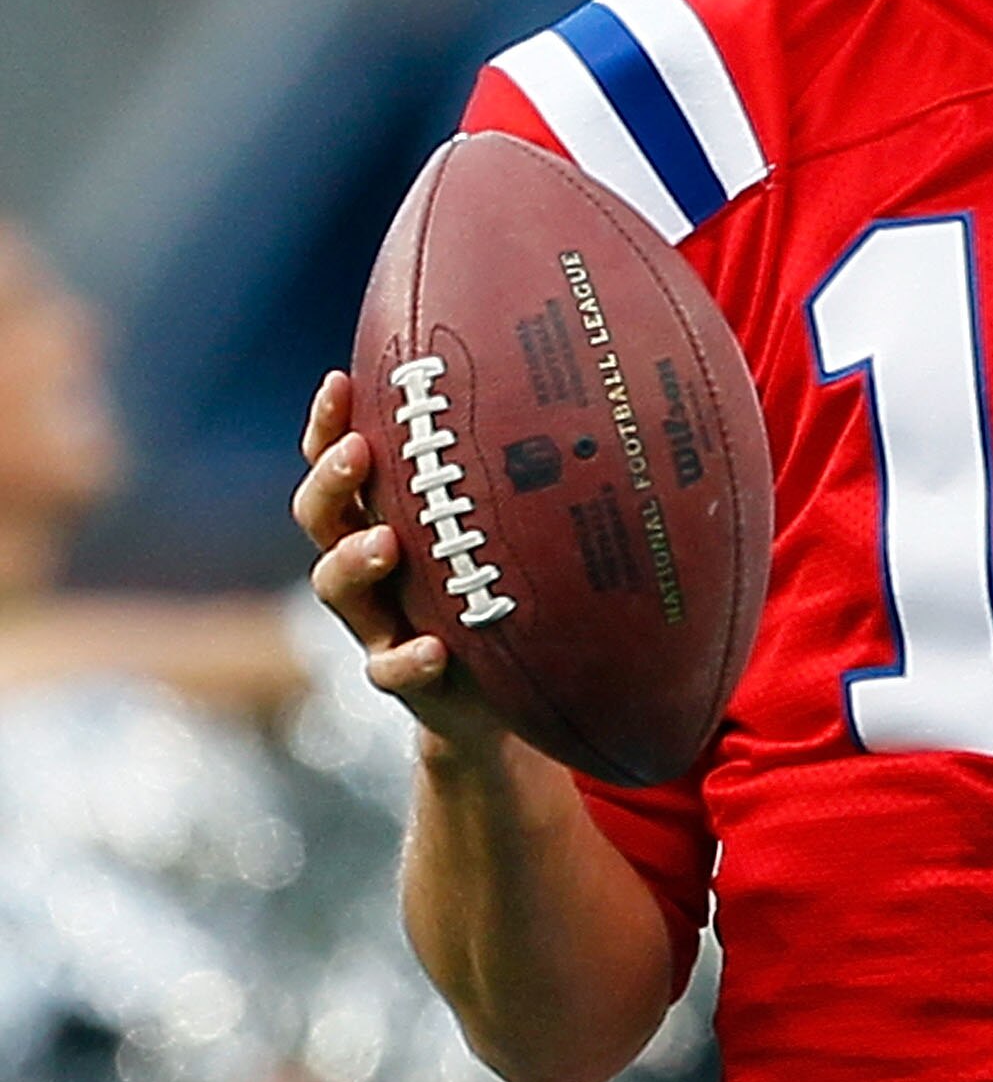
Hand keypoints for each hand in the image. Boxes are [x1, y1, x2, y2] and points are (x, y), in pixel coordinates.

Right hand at [292, 370, 502, 747]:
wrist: (510, 699)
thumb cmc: (506, 591)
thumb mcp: (506, 531)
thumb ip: (513, 477)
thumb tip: (582, 391)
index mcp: (386, 517)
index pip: (341, 464)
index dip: (330, 426)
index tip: (340, 382)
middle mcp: (369, 565)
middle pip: (322, 516)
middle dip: (332, 482)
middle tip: (358, 453)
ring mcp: (379, 622)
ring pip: (338, 587)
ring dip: (354, 561)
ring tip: (384, 546)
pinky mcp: (404, 678)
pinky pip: (392, 671)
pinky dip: (407, 661)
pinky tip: (433, 650)